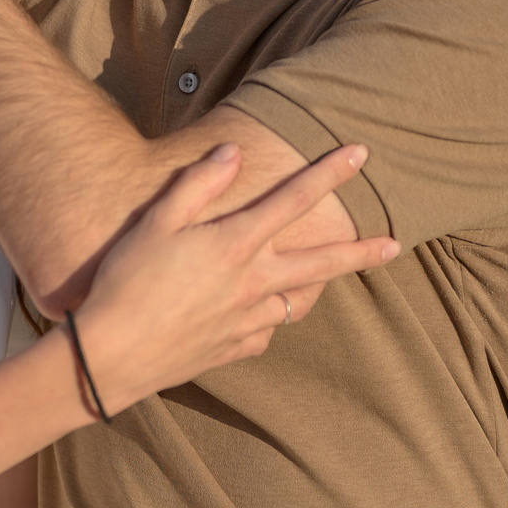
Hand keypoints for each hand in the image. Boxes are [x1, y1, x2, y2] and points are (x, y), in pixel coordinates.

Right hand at [75, 144, 394, 414]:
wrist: (111, 355)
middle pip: (323, 263)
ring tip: (314, 281)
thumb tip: (233, 152)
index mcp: (236, 243)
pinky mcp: (236, 349)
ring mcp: (249, 320)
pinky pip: (264, 332)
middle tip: (395, 246)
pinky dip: (265, 321)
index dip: (330, 173)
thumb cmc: (126, 281)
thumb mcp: (155, 222)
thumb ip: (198, 185)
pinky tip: (254, 317)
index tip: (361, 154)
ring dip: (307, 288)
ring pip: (296, 301)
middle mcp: (253, 282)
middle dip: (363, 252)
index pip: (295, 199)